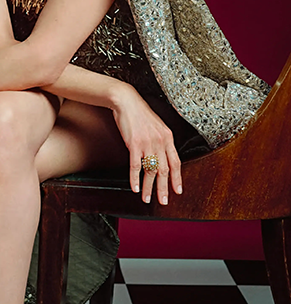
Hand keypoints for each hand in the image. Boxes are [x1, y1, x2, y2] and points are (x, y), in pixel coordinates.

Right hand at [111, 85, 182, 204]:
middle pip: (164, 170)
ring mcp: (147, 143)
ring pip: (150, 171)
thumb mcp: (156, 126)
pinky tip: (135, 187)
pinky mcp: (134, 144)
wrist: (126, 101)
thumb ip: (161, 140)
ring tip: (146, 198)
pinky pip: (136, 166)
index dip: (177, 178)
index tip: (177, 191)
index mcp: (168, 137)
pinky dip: (135, 178)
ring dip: (148, 187)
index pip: (176, 162)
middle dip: (163, 188)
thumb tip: (162, 155)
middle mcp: (160, 141)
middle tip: (163, 201)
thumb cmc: (139, 113)